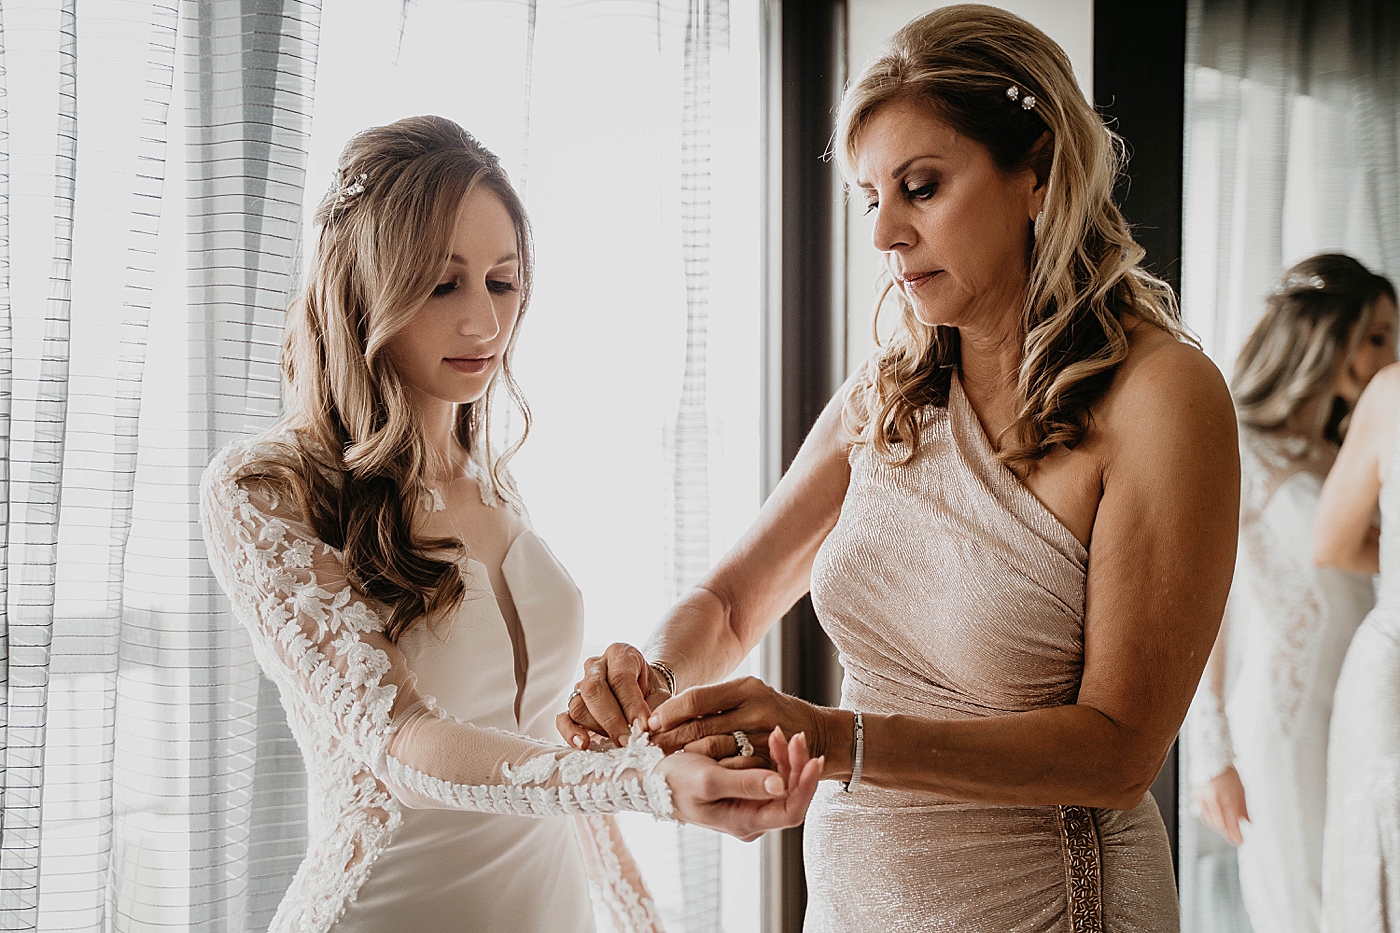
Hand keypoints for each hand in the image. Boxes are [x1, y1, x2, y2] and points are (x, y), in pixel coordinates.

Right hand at [558, 643, 670, 747]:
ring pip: (579, 706)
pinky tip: (583, 744)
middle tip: (627, 741)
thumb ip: (655, 711)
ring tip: (618, 742)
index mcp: (621, 654)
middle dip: (611, 720)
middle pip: (594, 690)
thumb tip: (646, 732)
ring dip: (598, 728)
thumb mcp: (661, 696)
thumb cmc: (652, 693)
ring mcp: (580, 684)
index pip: (620, 677)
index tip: (642, 727)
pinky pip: (563, 718)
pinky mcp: (572, 704)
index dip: (631, 705)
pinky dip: (570, 732)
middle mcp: (596, 665)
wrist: (643, 693)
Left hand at [648, 676, 831, 767]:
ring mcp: (763, 736)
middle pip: (700, 725)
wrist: (819, 736)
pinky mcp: (768, 761)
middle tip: (647, 746)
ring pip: (711, 749)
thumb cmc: (772, 714)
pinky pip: (729, 769)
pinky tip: (691, 774)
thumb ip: (715, 701)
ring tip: (661, 760)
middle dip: (669, 737)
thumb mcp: (748, 695)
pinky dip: (706, 771)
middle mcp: (755, 708)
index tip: (650, 723)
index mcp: (746, 687)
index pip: (696, 699)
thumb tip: (669, 709)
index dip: (670, 712)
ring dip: (683, 756)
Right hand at [656, 727, 822, 840]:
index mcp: (744, 822)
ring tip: (782, 732)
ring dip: (786, 758)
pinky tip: (771, 737)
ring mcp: (748, 806)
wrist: (649, 778)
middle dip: (797, 765)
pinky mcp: (743, 792)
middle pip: (790, 796)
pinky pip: (769, 776)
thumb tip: (781, 786)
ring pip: (782, 785)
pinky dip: (772, 757)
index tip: (814, 758)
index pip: (791, 811)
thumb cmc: (672, 780)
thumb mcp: (707, 779)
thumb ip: (744, 783)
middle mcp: (750, 819)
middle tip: (796, 735)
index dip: (806, 786)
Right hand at [1195, 765, 1248, 844]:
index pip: (1231, 824)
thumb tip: (1248, 821)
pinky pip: (1202, 814)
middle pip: (1220, 825)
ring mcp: (1203, 799)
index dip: (1235, 836)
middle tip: (1234, 837)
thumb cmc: (1227, 773)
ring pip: (1210, 821)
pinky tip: (1215, 819)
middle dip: (1227, 833)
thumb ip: (1244, 808)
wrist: (1211, 759)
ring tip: (1226, 827)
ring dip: (1219, 827)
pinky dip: (1209, 819)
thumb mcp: (1241, 790)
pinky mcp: (1196, 797)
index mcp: (1227, 799)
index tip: (1240, 842)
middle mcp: (1214, 801)